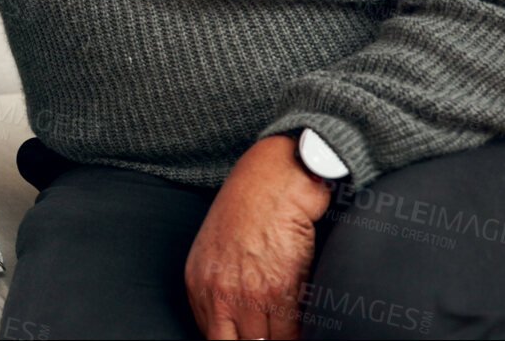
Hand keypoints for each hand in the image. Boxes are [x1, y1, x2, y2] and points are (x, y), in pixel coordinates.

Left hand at [185, 135, 333, 339]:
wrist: (272, 180)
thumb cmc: (249, 211)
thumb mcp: (219, 252)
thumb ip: (223, 290)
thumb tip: (240, 326)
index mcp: (199, 284)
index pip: (214, 338)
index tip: (253, 339)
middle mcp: (217, 292)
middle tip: (272, 337)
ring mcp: (247, 292)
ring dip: (281, 340)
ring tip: (291, 334)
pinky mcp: (278, 287)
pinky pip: (291, 330)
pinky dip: (302, 334)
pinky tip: (306, 329)